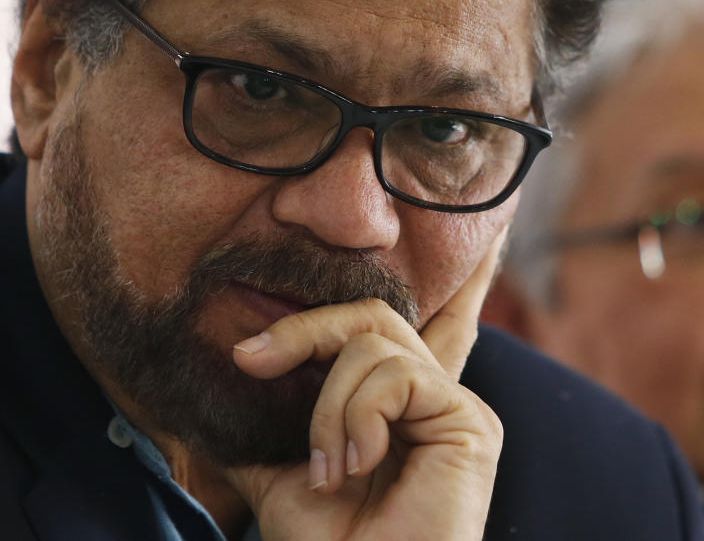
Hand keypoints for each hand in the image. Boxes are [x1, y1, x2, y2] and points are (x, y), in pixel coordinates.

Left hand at [224, 230, 506, 540]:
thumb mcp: (281, 477)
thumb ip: (259, 430)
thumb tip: (204, 396)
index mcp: (403, 407)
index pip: (436, 325)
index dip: (464, 280)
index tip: (487, 238)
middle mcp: (435, 396)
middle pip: (373, 314)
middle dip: (307, 330)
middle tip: (251, 359)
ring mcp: (455, 406)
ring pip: (373, 340)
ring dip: (327, 407)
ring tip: (330, 470)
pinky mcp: (469, 420)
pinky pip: (394, 376)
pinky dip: (356, 418)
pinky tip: (358, 466)